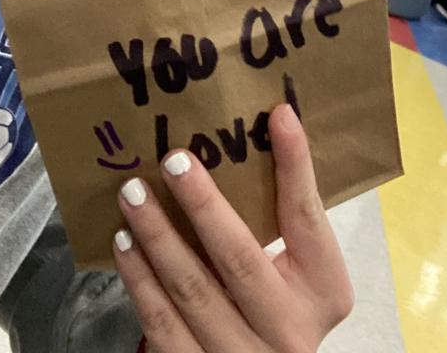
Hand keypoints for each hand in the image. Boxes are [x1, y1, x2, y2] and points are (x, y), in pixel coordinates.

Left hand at [113, 104, 352, 351]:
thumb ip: (280, 217)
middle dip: (203, 203)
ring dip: (158, 237)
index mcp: (322, 291)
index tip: (277, 115)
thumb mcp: (299, 268)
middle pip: (240, 258)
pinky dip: (140, 281)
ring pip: (192, 292)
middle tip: (172, 160)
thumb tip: (257, 131)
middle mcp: (288, 331)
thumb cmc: (278, 305)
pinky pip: (162, 325)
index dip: (294, 166)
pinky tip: (124, 245)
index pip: (306, 218)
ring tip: (132, 195)